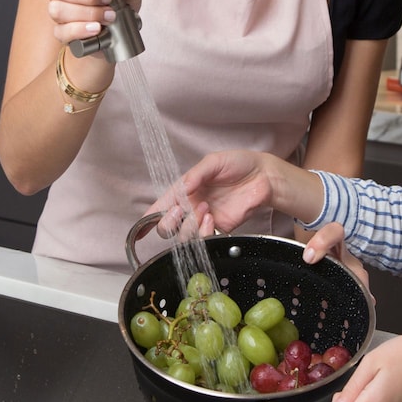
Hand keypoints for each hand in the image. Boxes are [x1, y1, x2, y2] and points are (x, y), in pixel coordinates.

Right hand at [152, 150, 324, 236]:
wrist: (263, 176)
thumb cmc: (239, 164)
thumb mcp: (214, 161)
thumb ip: (196, 174)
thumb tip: (182, 188)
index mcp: (184, 190)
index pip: (159, 208)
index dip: (146, 221)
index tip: (138, 231)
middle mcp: (190, 208)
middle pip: (167, 228)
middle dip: (168, 223)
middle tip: (180, 211)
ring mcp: (203, 220)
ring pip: (183, 237)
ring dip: (189, 225)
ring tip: (205, 208)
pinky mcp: (219, 229)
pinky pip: (204, 240)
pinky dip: (203, 232)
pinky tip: (211, 218)